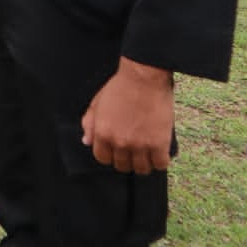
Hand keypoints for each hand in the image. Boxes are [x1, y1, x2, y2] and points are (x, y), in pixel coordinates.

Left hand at [82, 58, 174, 174]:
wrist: (143, 77)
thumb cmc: (120, 87)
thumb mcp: (97, 103)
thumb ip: (89, 123)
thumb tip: (86, 141)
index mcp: (102, 133)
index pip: (102, 158)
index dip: (110, 155)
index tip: (117, 149)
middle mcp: (118, 142)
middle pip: (122, 166)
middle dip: (127, 159)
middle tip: (134, 149)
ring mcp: (139, 145)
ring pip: (141, 169)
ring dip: (144, 162)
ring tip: (147, 152)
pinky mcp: (158, 144)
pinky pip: (160, 165)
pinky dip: (160, 161)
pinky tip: (159, 151)